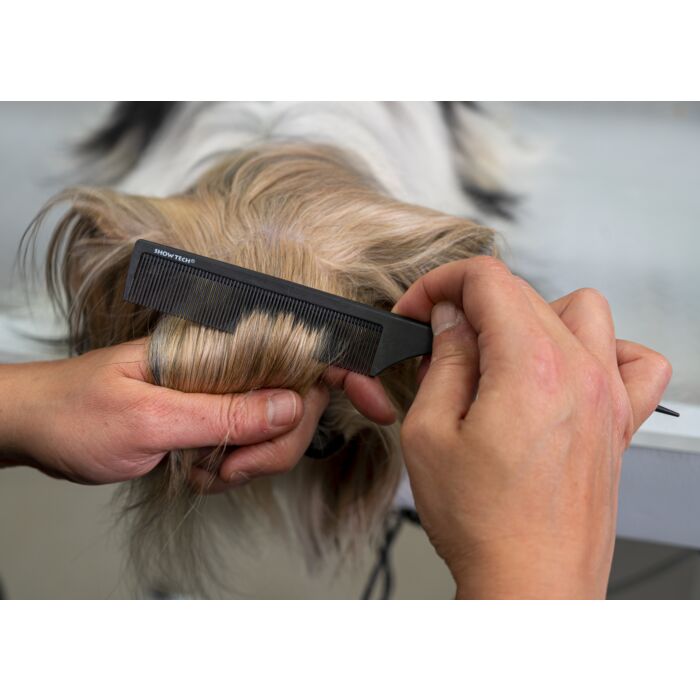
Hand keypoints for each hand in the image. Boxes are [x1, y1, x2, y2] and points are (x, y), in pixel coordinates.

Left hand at [0, 340, 395, 490]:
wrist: (39, 428)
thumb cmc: (78, 410)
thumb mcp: (149, 419)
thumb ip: (224, 413)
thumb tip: (293, 407)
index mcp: (216, 344)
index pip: (299, 343)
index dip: (345, 370)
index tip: (375, 403)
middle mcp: (227, 364)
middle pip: (298, 402)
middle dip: (277, 445)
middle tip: (232, 466)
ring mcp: (223, 393)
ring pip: (277, 432)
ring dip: (250, 463)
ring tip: (204, 469)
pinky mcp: (215, 419)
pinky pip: (250, 450)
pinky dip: (231, 470)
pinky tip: (196, 470)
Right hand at [393, 257, 671, 598]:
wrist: (531, 586)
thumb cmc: (483, 524)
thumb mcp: (430, 434)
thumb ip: (443, 362)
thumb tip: (451, 320)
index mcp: (529, 367)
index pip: (487, 280)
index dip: (441, 284)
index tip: (421, 310)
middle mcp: (579, 372)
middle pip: (524, 293)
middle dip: (471, 305)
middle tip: (441, 344)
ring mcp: (608, 396)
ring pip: (580, 310)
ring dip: (532, 317)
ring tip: (500, 355)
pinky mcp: (619, 423)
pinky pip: (633, 360)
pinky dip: (600, 349)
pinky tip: (566, 371)